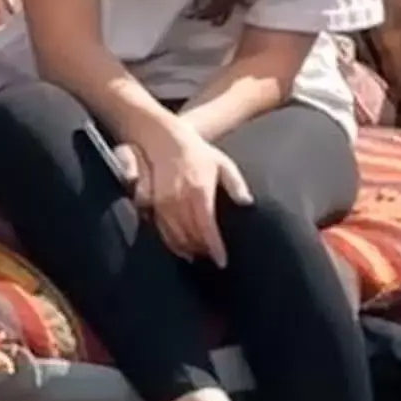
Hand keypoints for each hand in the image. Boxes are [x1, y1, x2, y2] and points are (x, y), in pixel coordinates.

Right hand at [129, 119, 250, 266]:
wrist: (164, 139)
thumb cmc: (197, 152)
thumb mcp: (222, 163)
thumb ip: (235, 184)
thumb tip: (247, 202)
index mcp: (200, 191)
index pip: (207, 227)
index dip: (214, 248)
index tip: (222, 261)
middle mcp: (180, 199)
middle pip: (191, 236)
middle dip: (202, 250)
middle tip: (211, 258)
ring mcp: (164, 202)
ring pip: (176, 236)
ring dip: (187, 249)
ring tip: (198, 256)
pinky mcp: (153, 204)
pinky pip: (162, 231)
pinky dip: (172, 243)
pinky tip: (181, 249)